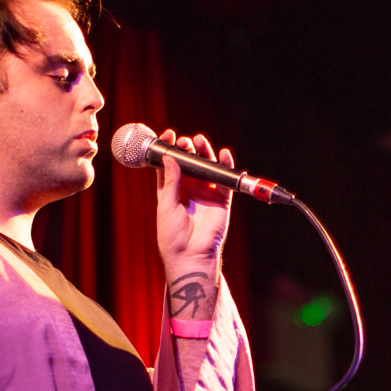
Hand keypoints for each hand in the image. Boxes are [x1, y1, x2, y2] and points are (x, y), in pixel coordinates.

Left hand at [154, 129, 232, 303]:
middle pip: (189, 163)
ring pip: (206, 167)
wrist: (190, 255)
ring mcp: (206, 193)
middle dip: (187, 149)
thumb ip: (170, 180)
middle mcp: (189, 190)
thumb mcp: (166, 204)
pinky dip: (225, 165)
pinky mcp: (221, 199)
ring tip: (199, 141)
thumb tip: (170, 157)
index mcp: (171, 191)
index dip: (169, 150)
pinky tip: (222, 153)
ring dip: (204, 152)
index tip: (168, 135)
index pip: (170, 165)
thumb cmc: (172, 235)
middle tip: (184, 141)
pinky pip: (225, 179)